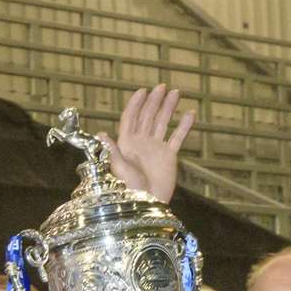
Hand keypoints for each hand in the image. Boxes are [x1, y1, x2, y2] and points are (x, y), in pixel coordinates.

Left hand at [101, 84, 193, 203]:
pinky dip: (184, 126)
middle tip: (162, 86)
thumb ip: (113, 150)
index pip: (131, 118)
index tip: (143, 90)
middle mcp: (141, 143)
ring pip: (163, 123)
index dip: (136, 103)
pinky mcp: (168, 156)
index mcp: (127, 143)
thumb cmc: (129, 189)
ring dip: (169, 108)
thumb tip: (100, 133)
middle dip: (154, 101)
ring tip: (176, 92)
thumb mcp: (119, 168)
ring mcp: (155, 148)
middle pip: (148, 116)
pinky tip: (190, 113)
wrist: (147, 204)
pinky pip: (177, 137)